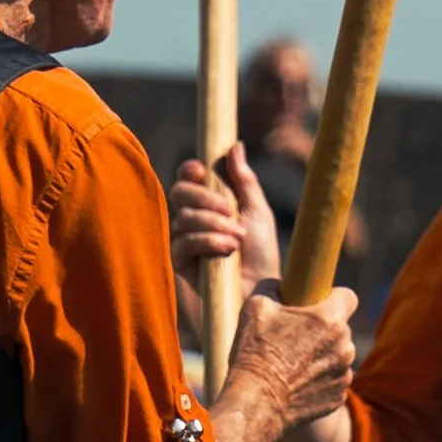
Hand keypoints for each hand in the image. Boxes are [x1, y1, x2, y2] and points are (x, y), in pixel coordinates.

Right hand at [170, 144, 280, 293]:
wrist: (260, 296)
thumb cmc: (262, 258)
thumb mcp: (258, 214)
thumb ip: (244, 180)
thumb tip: (234, 145)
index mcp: (211, 204)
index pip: (189, 178)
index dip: (191, 170)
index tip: (203, 170)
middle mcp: (194, 220)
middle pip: (179, 192)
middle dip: (204, 197)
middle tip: (228, 209)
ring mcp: (184, 242)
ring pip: (183, 216)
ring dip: (213, 224)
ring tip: (237, 239)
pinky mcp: (179, 264)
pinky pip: (183, 242)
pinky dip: (207, 241)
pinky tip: (226, 251)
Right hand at [225, 283, 357, 430]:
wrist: (255, 403)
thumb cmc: (254, 353)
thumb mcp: (255, 306)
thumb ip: (272, 287)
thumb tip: (278, 285)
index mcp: (330, 320)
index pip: (348, 296)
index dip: (333, 297)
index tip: (319, 303)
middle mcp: (344, 346)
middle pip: (341, 328)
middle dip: (323, 330)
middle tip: (295, 336)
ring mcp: (344, 374)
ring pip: (339, 355)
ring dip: (323, 355)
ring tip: (293, 364)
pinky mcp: (338, 397)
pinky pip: (334, 380)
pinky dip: (320, 380)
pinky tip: (297, 384)